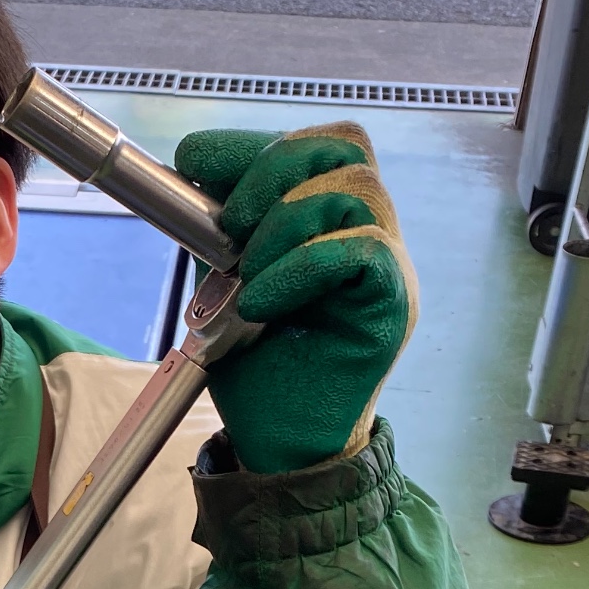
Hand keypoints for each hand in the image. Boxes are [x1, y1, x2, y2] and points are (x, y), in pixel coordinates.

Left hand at [174, 123, 416, 473]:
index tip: (193, 161)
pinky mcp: (395, 306)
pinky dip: (303, 265)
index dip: (255, 144)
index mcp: (328, 220)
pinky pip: (363, 251)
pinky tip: (261, 301)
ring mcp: (387, 267)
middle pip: (344, 149)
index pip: (316, 146)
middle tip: (230, 222)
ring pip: (356, 191)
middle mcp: (367, 233)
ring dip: (285, 224)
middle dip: (273, 168)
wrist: (278, 444)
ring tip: (247, 276)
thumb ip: (220, 230)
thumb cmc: (258, 368)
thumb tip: (193, 172)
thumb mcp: (223, 282)